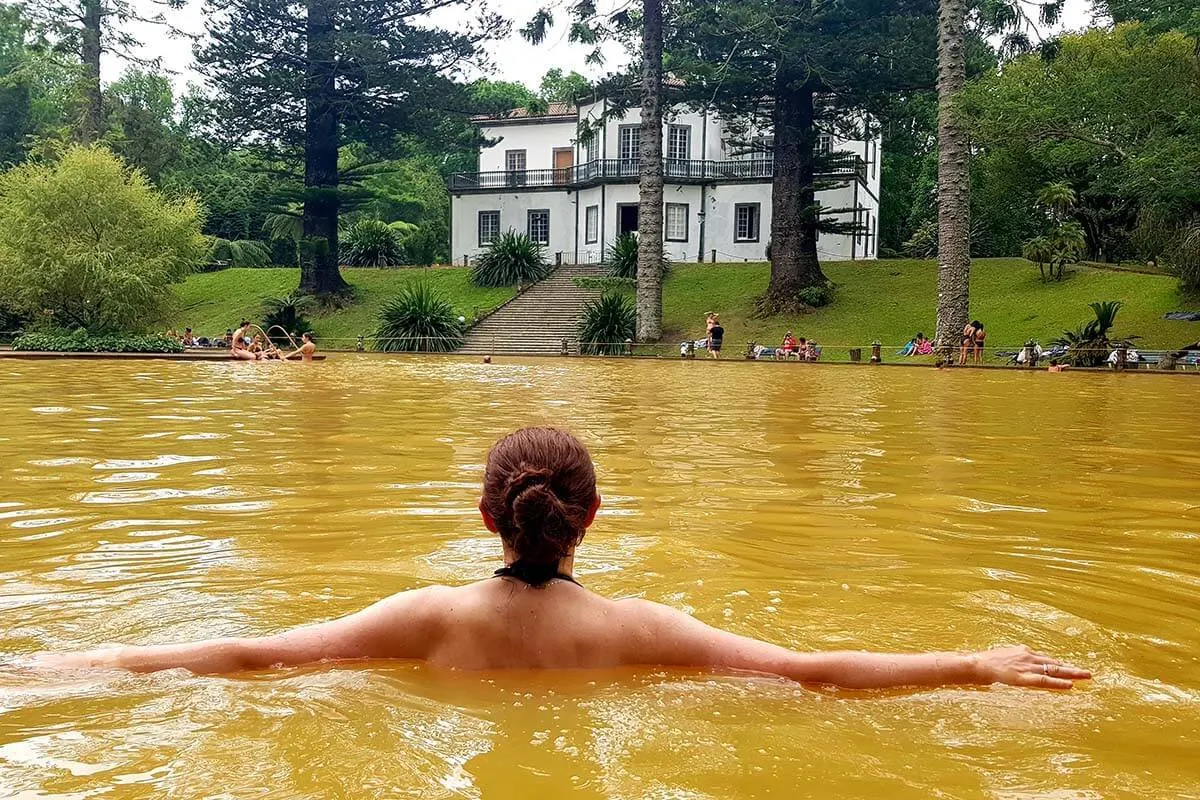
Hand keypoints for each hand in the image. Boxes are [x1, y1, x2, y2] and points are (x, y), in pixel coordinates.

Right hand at [973, 645, 1091, 688]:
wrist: (977, 664)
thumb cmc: (985, 662)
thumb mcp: (1002, 658)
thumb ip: (1013, 661)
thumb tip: (1016, 667)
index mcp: (1023, 652)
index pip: (1045, 659)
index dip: (1059, 664)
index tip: (1070, 668)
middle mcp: (1028, 657)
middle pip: (1054, 663)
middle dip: (1071, 668)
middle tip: (1087, 672)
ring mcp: (1027, 667)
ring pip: (1053, 670)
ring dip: (1071, 673)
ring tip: (1086, 676)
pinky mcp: (1023, 678)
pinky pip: (1044, 681)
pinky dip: (1058, 683)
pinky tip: (1070, 686)